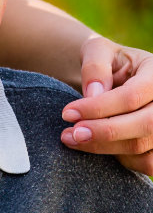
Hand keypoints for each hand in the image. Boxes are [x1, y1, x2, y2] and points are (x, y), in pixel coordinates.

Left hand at [61, 37, 152, 172]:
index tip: (67, 113)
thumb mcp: (97, 51)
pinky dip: (120, 159)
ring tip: (73, 139)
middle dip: (104, 132)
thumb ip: (95, 67)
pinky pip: (146, 162)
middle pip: (145, 124)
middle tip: (71, 134)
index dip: (98, 108)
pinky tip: (96, 146)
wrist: (115, 76)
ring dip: (105, 148)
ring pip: (143, 146)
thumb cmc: (106, 62)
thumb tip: (94, 93)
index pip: (132, 96)